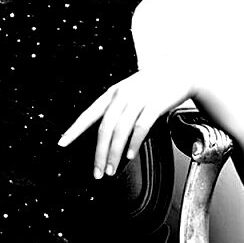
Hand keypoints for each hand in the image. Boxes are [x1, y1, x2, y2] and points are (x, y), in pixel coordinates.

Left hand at [58, 62, 196, 177]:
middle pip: (104, 129)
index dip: (74, 130)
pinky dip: (133, 144)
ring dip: (114, 154)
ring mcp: (138, 99)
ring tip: (111, 170)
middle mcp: (122, 96)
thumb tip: (105, 135)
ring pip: (120, 131)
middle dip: (99, 154)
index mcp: (112, 93)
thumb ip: (117, 109)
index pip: (88, 114)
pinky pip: (140, 127)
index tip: (62, 144)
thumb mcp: (130, 91)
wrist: (181, 70)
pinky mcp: (154, 104)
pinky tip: (129, 155)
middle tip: (97, 172)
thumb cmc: (154, 84)